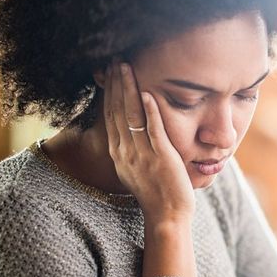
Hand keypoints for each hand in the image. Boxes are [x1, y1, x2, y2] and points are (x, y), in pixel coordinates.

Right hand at [103, 60, 193, 223]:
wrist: (166, 216)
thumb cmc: (157, 194)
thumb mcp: (137, 169)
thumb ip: (133, 150)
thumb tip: (132, 134)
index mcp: (119, 154)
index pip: (110, 116)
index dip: (109, 92)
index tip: (109, 72)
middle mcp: (125, 152)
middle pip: (116, 111)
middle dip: (115, 84)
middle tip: (114, 59)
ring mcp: (142, 155)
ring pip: (131, 116)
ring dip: (128, 89)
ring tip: (126, 67)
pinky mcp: (161, 158)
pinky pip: (153, 131)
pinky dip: (150, 111)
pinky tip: (147, 93)